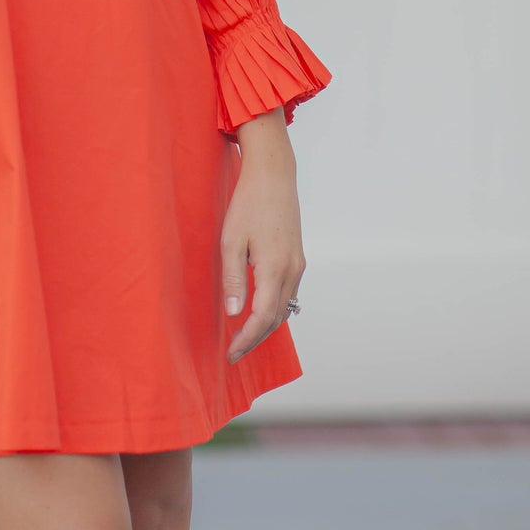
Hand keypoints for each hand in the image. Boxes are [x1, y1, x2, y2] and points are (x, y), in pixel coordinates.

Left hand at [220, 109, 304, 364]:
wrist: (274, 175)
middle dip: (255, 339)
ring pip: (285, 307)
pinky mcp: (297, 256)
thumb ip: (234, 278)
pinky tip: (260, 310)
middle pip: (276, 318)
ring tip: (244, 336)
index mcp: (274, 268)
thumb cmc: (249, 203)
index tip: (231, 354)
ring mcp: (297, 264)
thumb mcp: (231, 240)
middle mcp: (291, 271)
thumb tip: (235, 313)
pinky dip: (275, 309)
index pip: (262, 318)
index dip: (247, 339)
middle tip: (235, 352)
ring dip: (266, 326)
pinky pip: (289, 293)